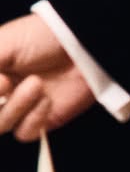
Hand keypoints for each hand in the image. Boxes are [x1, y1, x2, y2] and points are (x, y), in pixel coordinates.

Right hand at [0, 16, 94, 142]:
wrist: (80, 47)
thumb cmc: (38, 38)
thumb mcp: (1, 44)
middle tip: (6, 82)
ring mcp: (15, 109)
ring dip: (17, 105)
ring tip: (37, 84)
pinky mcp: (38, 123)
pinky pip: (24, 133)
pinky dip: (35, 117)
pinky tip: (47, 99)